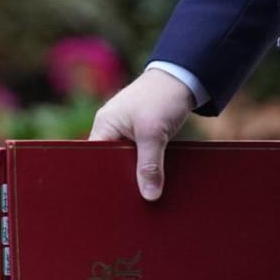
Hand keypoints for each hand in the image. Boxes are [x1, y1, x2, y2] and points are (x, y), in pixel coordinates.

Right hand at [89, 69, 194, 200]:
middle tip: (131, 203)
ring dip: (138, 173)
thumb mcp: (154, 133)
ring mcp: (128, 131)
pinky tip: (156, 181)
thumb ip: (149, 165)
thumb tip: (149, 196)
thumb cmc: (163, 96)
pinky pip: (141, 155)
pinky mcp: (144, 133)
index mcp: (104, 125)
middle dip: (121, 180)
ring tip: (145, 195)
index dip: (101, 180)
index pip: (93, 160)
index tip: (111, 201)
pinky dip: (148, 165)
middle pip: (110, 163)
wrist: (186, 76)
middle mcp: (112, 128)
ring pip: (128, 161)